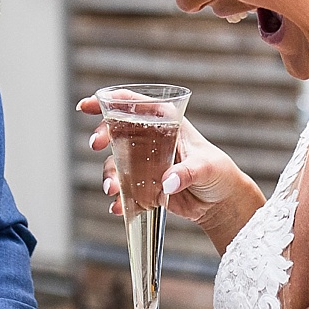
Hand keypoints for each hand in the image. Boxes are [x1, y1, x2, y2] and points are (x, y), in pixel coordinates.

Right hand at [78, 96, 262, 243]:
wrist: (221, 202)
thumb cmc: (219, 173)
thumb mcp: (206, 168)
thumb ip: (187, 173)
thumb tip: (167, 183)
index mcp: (167, 121)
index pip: (134, 104)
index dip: (109, 101)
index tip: (87, 106)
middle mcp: (151, 138)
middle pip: (117, 130)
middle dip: (102, 135)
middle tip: (96, 144)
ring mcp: (145, 162)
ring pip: (116, 162)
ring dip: (109, 174)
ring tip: (112, 190)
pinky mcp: (143, 184)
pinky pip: (123, 189)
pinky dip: (118, 198)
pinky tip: (119, 207)